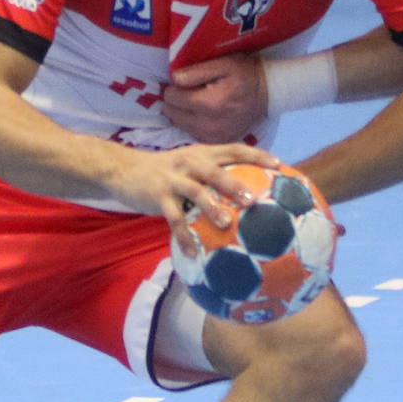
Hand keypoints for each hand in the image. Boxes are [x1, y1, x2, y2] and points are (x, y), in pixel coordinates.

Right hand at [109, 142, 282, 254]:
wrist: (124, 169)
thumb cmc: (166, 170)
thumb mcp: (189, 163)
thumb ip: (213, 173)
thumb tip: (246, 191)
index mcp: (202, 152)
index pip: (234, 149)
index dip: (256, 155)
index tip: (278, 165)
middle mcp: (190, 162)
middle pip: (216, 171)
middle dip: (235, 184)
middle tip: (254, 200)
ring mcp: (173, 179)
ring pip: (196, 192)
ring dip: (212, 207)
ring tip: (227, 224)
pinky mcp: (158, 195)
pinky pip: (174, 219)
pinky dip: (184, 236)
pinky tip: (193, 253)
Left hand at [162, 54, 268, 142]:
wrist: (268, 94)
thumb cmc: (245, 74)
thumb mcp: (223, 64)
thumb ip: (196, 72)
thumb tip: (173, 78)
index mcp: (208, 104)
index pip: (171, 98)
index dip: (174, 87)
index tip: (186, 82)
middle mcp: (208, 125)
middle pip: (171, 113)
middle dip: (176, 100)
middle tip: (191, 91)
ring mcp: (212, 137)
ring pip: (178, 124)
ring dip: (183, 113)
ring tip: (198, 101)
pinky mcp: (217, 142)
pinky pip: (191, 133)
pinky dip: (192, 123)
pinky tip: (204, 114)